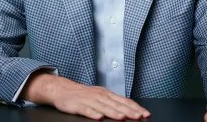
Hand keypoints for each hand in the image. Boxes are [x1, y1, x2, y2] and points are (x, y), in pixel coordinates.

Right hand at [29, 74, 149, 119]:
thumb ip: (113, 102)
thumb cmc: (83, 94)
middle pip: (115, 104)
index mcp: (106, 94)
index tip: (145, 113)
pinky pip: (85, 110)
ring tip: (122, 117)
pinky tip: (98, 117)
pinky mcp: (76, 105)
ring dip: (113, 112)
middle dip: (127, 111)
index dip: (135, 107)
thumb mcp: (100, 95)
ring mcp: (88, 100)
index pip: (124, 101)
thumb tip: (131, 110)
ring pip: (102, 107)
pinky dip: (92, 113)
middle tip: (138, 116)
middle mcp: (98, 96)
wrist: (61, 89)